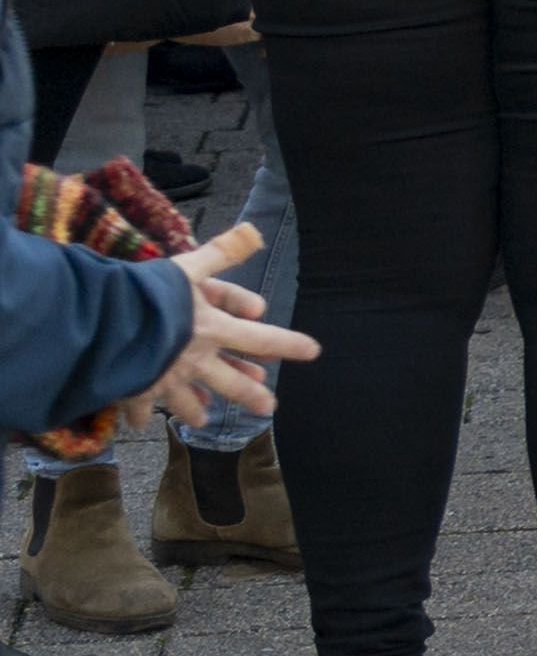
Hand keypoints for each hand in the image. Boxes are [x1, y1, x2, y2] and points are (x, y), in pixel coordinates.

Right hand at [154, 222, 317, 430]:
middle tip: (268, 407)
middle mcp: (197, 358)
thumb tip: (252, 232)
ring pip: (188, 400)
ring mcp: (168, 378)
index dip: (288, 344)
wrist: (105, 325)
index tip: (312, 351)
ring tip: (203, 420)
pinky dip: (141, 414)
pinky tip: (141, 423)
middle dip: (251, 393)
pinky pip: (140, 406)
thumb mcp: (189, 267)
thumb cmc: (150, 293)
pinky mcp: (136, 390)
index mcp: (216, 330)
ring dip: (196, 409)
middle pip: (232, 381)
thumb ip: (220, 253)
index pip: (262, 338)